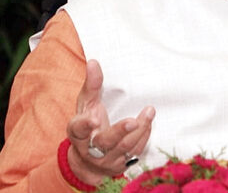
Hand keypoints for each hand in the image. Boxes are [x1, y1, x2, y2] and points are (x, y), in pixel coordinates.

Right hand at [66, 60, 154, 185]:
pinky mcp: (121, 165)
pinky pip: (135, 152)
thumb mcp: (86, 105)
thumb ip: (91, 86)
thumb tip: (94, 62)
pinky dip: (144, 136)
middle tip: (132, 121)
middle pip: (105, 142)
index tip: (93, 119)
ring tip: (149, 112)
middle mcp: (91, 150)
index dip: (84, 125)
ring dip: (139, 129)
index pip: (78, 130)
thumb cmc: (88, 126)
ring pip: (124, 147)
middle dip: (120, 131)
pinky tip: (148, 122)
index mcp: (78, 134)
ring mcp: (107, 160)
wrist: (89, 161)